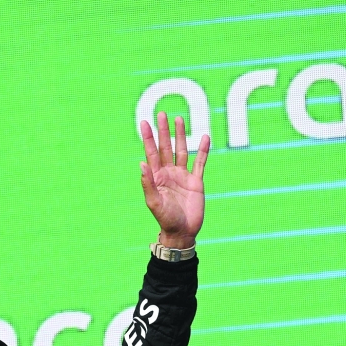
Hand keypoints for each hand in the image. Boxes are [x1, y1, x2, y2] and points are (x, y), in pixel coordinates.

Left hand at [139, 112, 210, 248]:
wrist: (182, 232)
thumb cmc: (165, 219)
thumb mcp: (154, 202)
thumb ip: (148, 183)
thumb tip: (141, 163)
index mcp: (156, 177)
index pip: (151, 153)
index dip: (148, 138)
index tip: (144, 122)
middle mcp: (169, 173)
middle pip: (166, 147)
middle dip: (164, 131)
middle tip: (161, 114)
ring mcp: (182, 176)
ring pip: (181, 151)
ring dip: (181, 135)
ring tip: (179, 119)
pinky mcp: (196, 181)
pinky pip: (200, 162)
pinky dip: (202, 150)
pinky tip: (204, 137)